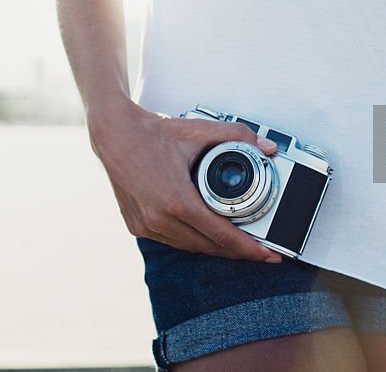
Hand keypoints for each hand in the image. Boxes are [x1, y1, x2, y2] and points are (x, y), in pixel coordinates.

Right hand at [88, 101, 282, 262]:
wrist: (114, 134)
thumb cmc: (154, 133)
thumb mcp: (200, 130)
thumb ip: (239, 136)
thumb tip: (269, 148)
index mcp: (177, 201)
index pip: (222, 236)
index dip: (250, 249)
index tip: (270, 255)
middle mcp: (160, 219)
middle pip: (209, 246)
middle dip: (238, 251)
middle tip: (262, 251)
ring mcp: (146, 225)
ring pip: (190, 247)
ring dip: (214, 247)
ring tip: (238, 243)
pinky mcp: (137, 226)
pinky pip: (172, 241)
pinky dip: (192, 239)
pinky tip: (206, 234)